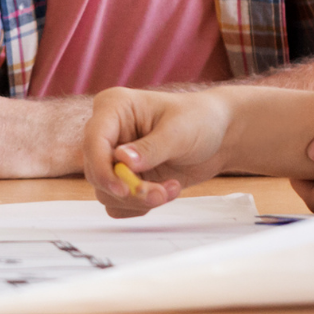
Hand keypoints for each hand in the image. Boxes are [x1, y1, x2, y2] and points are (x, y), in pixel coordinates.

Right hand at [83, 87, 238, 216]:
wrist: (219, 136)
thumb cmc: (199, 119)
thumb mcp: (178, 132)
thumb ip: (150, 148)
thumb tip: (122, 161)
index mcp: (113, 107)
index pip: (93, 141)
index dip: (102, 168)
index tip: (123, 189)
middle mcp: (109, 133)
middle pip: (96, 172)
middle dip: (129, 189)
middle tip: (161, 193)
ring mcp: (115, 158)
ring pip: (106, 192)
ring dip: (139, 199)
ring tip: (171, 188)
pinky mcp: (125, 178)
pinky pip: (118, 204)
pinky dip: (141, 206)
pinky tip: (166, 189)